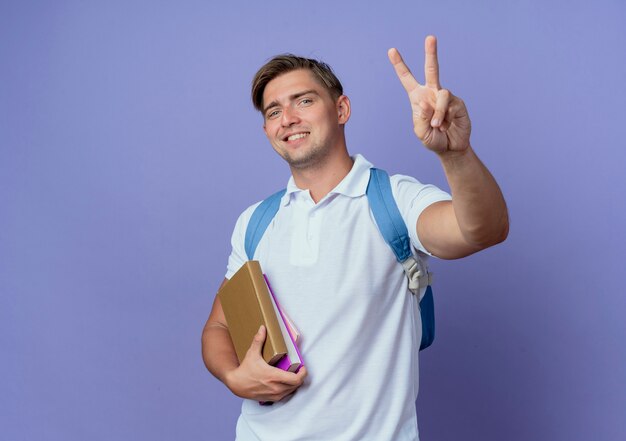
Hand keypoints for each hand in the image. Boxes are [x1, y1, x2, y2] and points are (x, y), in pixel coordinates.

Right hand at [225, 325, 306, 401]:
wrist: (236, 384)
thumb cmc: (245, 369)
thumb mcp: (252, 354)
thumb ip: (258, 340)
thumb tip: (263, 328)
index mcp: (274, 376)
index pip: (296, 379)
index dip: (303, 373)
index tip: (303, 367)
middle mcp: (275, 387)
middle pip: (296, 385)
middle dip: (300, 377)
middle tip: (299, 369)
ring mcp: (274, 395)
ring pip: (291, 391)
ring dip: (294, 384)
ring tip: (293, 375)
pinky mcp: (271, 399)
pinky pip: (285, 396)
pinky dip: (288, 389)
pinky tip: (285, 383)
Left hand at [388, 35, 470, 155]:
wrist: (451, 148)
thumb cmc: (433, 139)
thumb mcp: (420, 132)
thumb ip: (420, 118)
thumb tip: (424, 101)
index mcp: (417, 98)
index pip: (407, 78)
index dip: (399, 65)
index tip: (391, 50)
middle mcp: (432, 93)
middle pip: (432, 69)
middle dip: (431, 53)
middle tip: (431, 37)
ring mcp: (445, 97)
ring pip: (440, 95)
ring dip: (437, 113)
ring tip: (436, 126)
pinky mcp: (457, 103)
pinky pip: (449, 104)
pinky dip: (444, 116)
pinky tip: (444, 125)